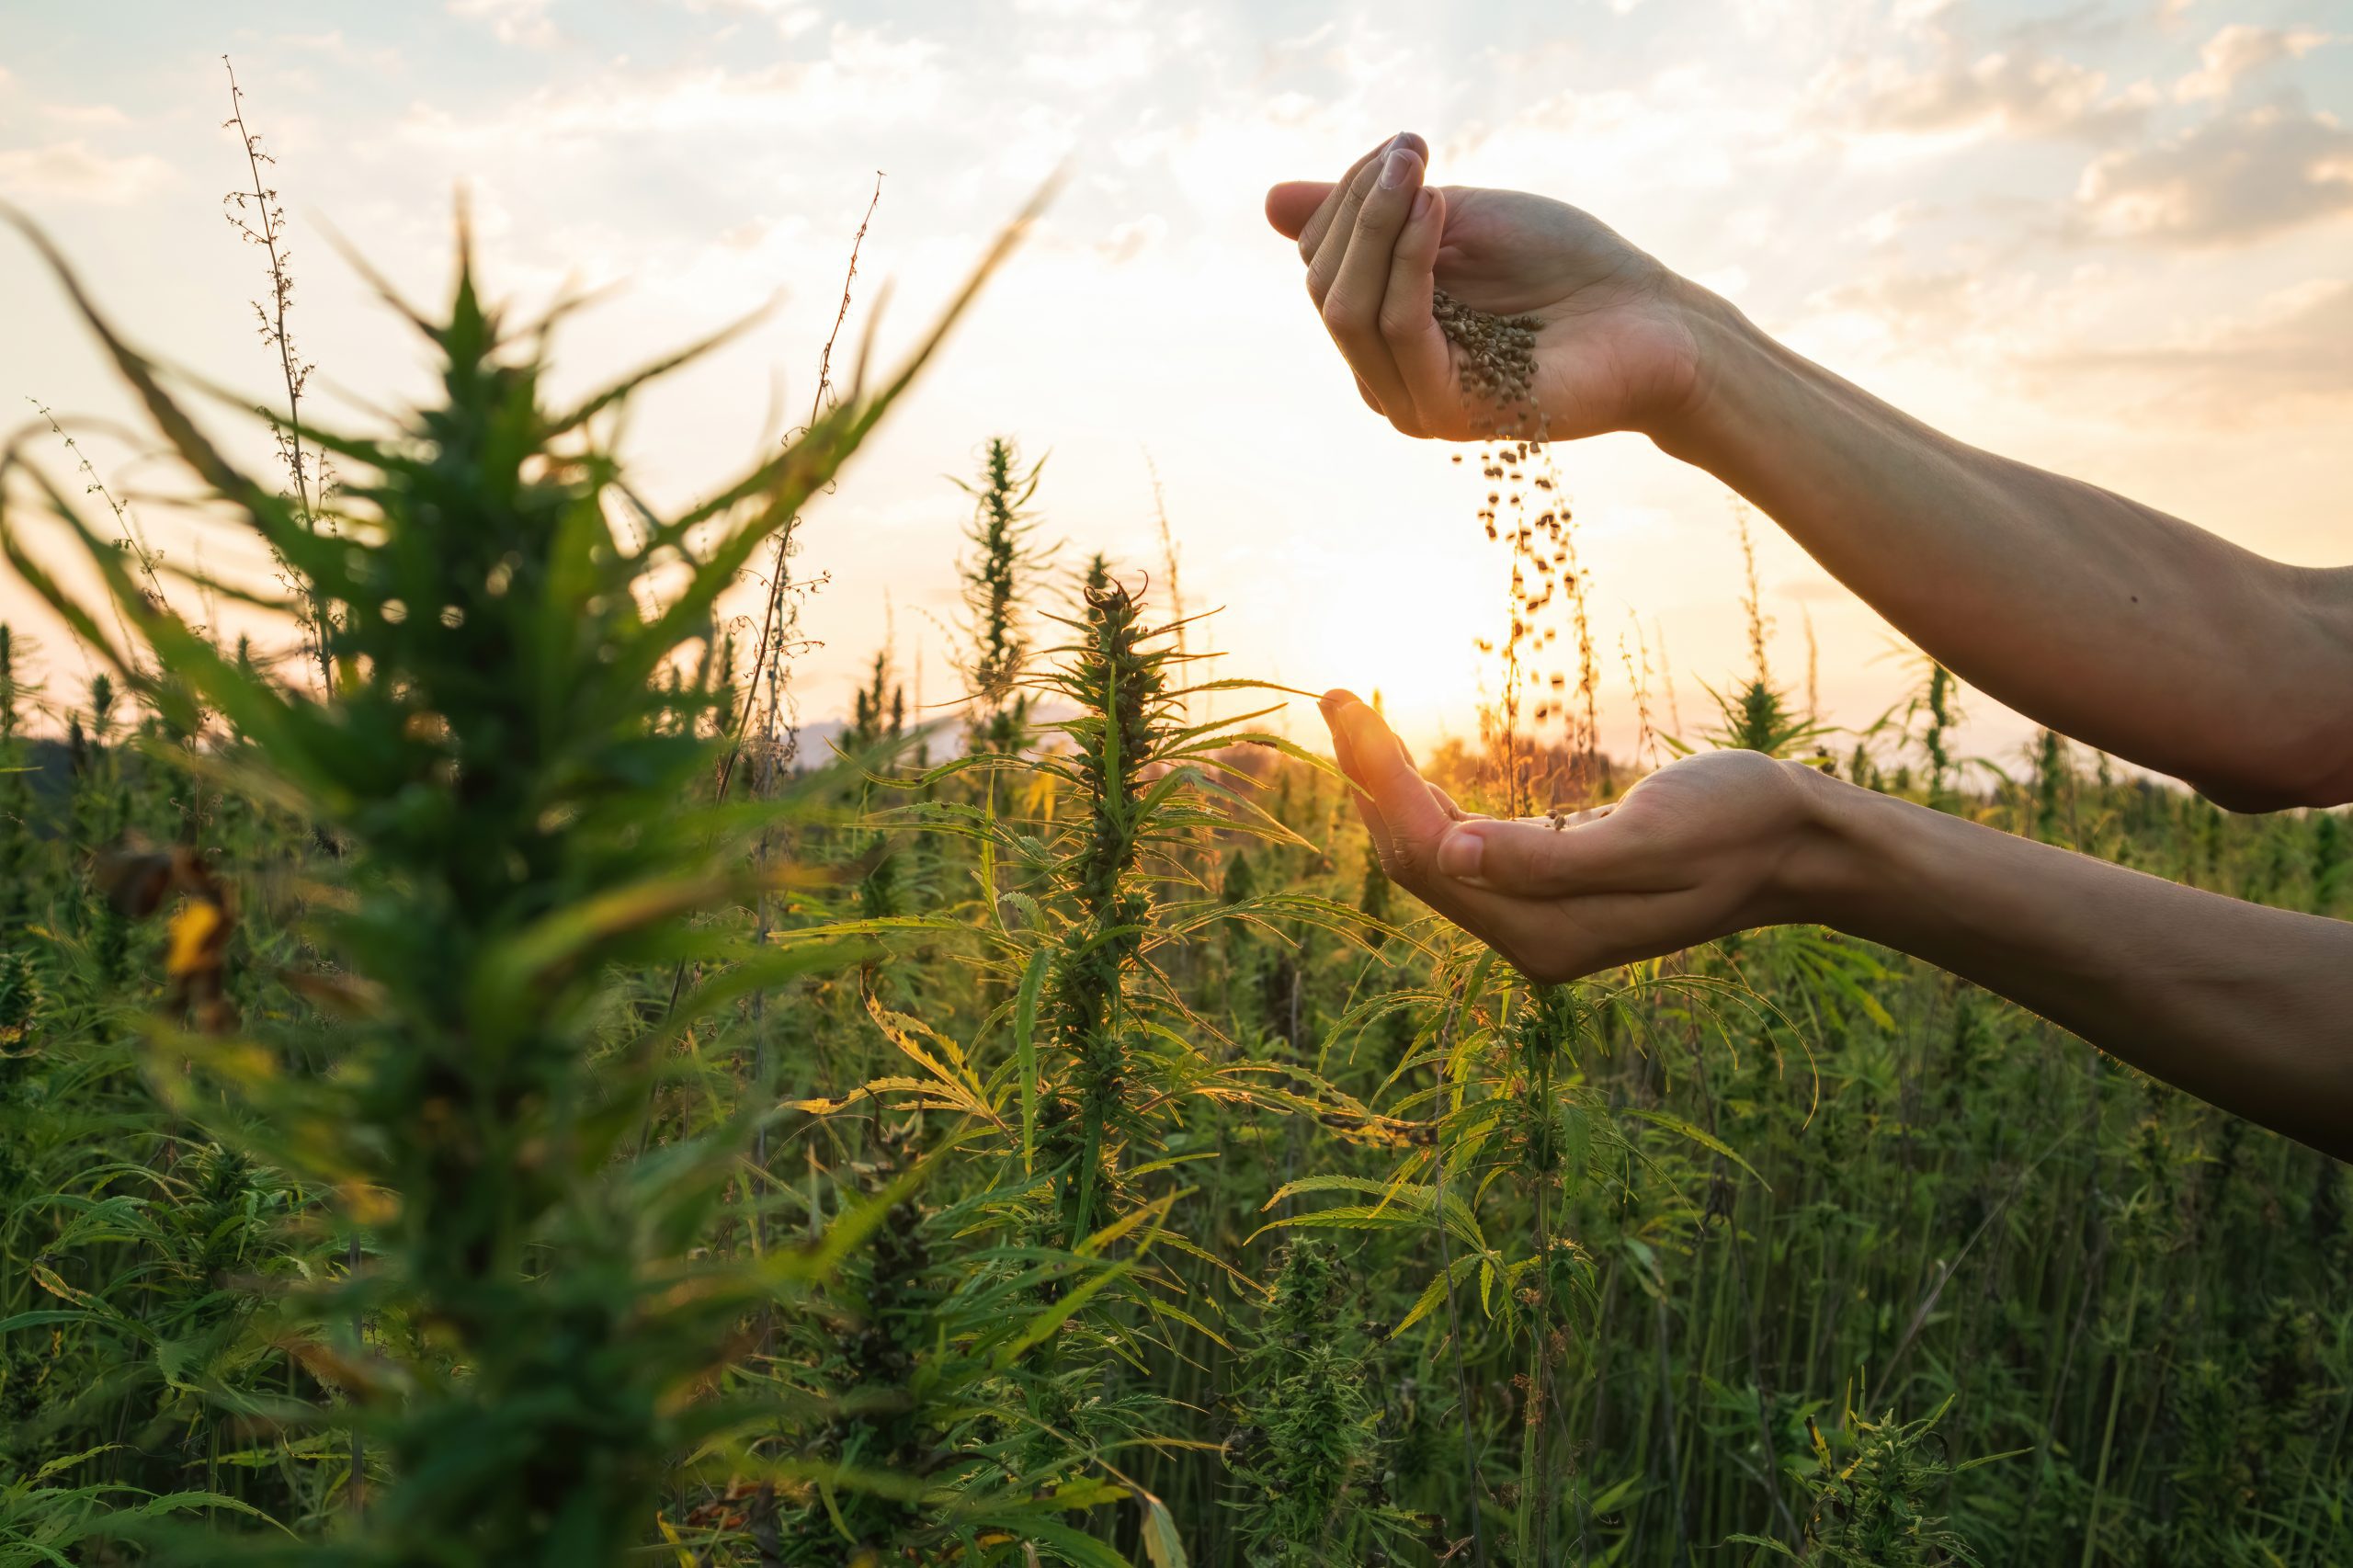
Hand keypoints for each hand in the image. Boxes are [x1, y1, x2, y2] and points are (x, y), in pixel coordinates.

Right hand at [1267, 135, 1706, 441]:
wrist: (1652, 321)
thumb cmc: (1565, 268)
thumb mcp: (1455, 219)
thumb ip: (1373, 214)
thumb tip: (1269, 201)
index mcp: (1382, 328)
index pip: (1321, 259)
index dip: (1349, 194)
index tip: (1406, 145)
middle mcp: (1384, 373)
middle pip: (1324, 283)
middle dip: (1359, 205)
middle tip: (1414, 149)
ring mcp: (1409, 400)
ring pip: (1347, 307)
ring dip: (1378, 225)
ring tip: (1423, 174)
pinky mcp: (1444, 412)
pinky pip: (1399, 328)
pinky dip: (1408, 262)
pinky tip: (1438, 212)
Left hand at [1320, 690, 1829, 980]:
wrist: (1802, 846)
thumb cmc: (1741, 824)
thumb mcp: (1654, 836)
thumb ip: (1551, 857)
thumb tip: (1453, 852)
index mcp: (1549, 931)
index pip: (1429, 855)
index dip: (1377, 781)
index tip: (1343, 705)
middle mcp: (1533, 940)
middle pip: (1418, 860)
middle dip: (1370, 780)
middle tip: (1334, 698)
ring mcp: (1540, 923)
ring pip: (1435, 856)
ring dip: (1390, 790)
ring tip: (1353, 716)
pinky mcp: (1552, 897)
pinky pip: (1467, 854)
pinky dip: (1429, 805)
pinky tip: (1406, 766)